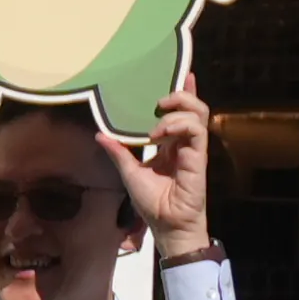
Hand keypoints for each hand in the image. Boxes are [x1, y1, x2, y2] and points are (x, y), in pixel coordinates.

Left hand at [131, 89, 218, 264]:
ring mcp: (194, 148)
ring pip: (198, 114)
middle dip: (180, 95)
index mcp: (172, 144)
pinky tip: (160, 134)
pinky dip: (178, 125)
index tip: (181, 74)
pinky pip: (196, 130)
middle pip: (194, 108)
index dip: (184, 93)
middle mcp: (185, 143)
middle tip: (159, 100)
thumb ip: (119, 152)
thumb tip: (100, 135)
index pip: (182, 112)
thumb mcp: (129, 172)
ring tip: (157, 118)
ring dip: (177, 110)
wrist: (166, 225)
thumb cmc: (152, 202)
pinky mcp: (199, 156)